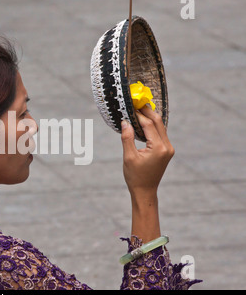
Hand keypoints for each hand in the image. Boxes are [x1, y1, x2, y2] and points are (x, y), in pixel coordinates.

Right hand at [121, 106, 174, 242]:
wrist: (145, 191)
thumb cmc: (135, 177)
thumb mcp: (128, 157)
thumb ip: (127, 138)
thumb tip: (125, 121)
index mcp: (159, 148)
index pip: (149, 125)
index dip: (139, 115)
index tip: (131, 106)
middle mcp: (167, 147)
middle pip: (158, 123)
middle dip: (147, 112)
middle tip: (137, 103)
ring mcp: (168, 149)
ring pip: (160, 127)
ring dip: (150, 118)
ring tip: (139, 110)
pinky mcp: (166, 151)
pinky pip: (160, 133)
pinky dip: (152, 126)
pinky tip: (143, 122)